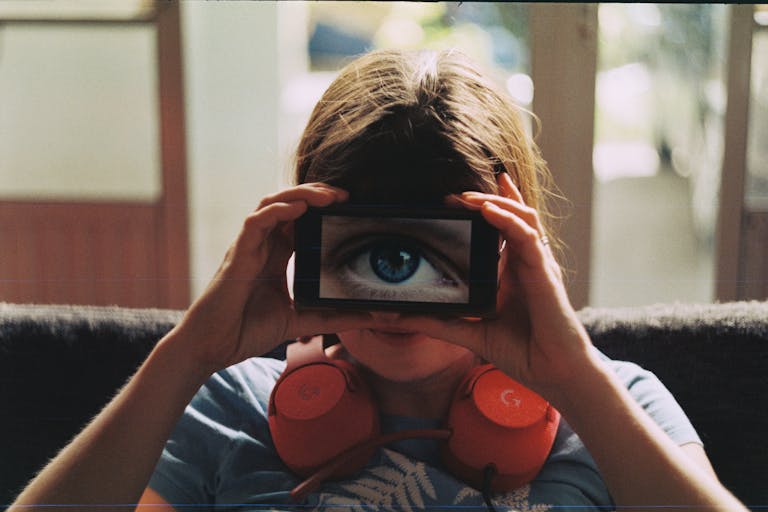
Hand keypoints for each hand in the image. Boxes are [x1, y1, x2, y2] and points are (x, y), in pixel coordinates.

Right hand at [171, 183, 370, 373]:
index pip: (302, 220)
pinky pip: (254, 223)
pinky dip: (275, 212)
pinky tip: (296, 209)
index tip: (350, 206)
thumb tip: (375, 318)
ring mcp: (250, 247)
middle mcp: (264, 245)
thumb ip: (334, 317)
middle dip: (316, 194)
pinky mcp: (238, 255)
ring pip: (272, 204)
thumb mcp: (302, 321)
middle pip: (290, 204)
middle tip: (345, 196)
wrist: (213, 347)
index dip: (323, 207)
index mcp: (277, 255)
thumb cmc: (247, 330)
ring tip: (327, 196)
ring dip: (300, 195)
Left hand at [394, 173, 593, 394]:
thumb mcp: (470, 333)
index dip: (489, 206)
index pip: (503, 228)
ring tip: (467, 197)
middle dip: (486, 198)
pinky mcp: (544, 274)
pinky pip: (527, 237)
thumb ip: (438, 323)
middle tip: (454, 195)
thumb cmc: (523, 353)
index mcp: (514, 273)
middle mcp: (528, 263)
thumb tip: (398, 319)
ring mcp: (538, 265)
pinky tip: (488, 210)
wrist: (554, 375)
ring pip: (522, 218)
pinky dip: (507, 220)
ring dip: (495, 201)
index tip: (458, 198)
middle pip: (513, 215)